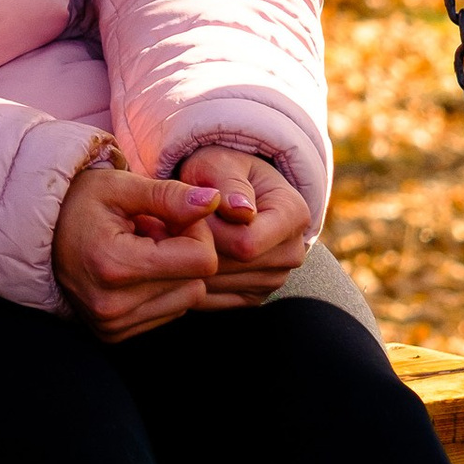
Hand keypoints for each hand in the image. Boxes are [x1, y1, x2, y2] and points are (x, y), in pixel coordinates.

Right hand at [53, 154, 224, 340]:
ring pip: (187, 300)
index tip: (172, 217)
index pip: (201, 261)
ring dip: (175, 273)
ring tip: (141, 250)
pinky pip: (168, 313)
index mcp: (114, 265)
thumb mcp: (120, 186)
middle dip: (185, 252)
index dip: (198, 233)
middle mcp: (113, 305)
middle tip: (151, 231)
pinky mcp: (114, 335)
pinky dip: (161, 290)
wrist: (38, 234)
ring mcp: (113, 325)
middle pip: (197, 283)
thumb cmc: (79, 203)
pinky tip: (135, 271)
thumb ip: (169, 195)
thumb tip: (214, 201)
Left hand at [175, 145, 313, 307]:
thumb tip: (242, 211)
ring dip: (190, 265)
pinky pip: (214, 300)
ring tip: (176, 237)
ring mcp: (275, 278)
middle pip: (233, 267)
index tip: (188, 212)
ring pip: (220, 286)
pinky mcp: (254, 296)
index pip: (245, 243)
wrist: (226, 189)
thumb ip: (227, 183)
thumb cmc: (220, 171)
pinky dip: (191, 281)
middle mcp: (292, 252)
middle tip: (171, 225)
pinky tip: (180, 257)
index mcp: (293, 214)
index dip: (209, 230)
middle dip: (196, 247)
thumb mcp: (219, 162)